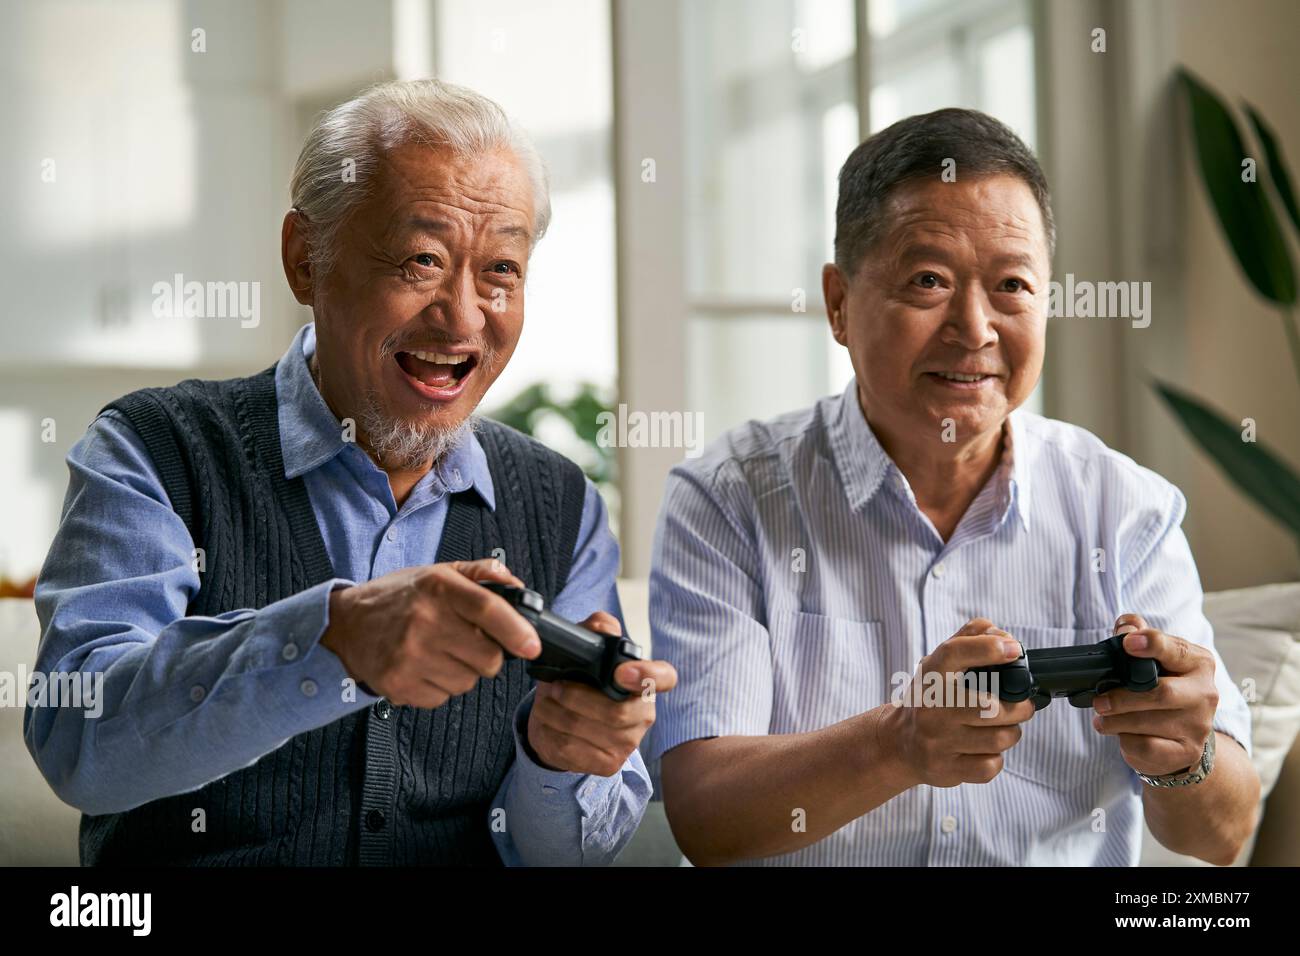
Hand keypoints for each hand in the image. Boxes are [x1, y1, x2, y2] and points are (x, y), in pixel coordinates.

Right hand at [321, 559, 540, 707]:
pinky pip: (443, 698)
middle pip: (488, 658)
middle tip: (467, 643)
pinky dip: (440, 687)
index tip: (533, 646)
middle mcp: (424, 622)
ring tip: (439, 652)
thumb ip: (480, 573)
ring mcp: (409, 656)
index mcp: (438, 588)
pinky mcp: (398, 685)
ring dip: (463, 672)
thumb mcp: (437, 573)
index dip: (517, 630)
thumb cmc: (398, 597)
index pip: (488, 609)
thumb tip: (517, 586)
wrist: (345, 624)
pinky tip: (423, 667)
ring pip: (468, 682)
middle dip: (488, 655)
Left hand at [526, 611, 678, 775]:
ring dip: (555, 711)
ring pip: (584, 729)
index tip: (620, 673)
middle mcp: (644, 715)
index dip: (646, 676)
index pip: (664, 678)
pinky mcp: (607, 764)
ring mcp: (628, 744)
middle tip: (555, 686)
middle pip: (614, 712)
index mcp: (646, 684)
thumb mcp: (588, 649)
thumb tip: (602, 627)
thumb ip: (596, 628)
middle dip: (575, 696)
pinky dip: (549, 730)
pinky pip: (569, 748)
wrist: (565, 721)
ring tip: (547, 700)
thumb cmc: (582, 680)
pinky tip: (547, 720)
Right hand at [881, 618, 1036, 787]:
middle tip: (1021, 705)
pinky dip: (995, 758)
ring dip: (1010, 733)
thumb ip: (971, 638)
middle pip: (991, 706)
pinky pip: (990, 766)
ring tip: (1001, 727)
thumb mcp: (941, 662)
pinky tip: (983, 750)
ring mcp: (936, 741)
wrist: (899, 742)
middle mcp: (930, 707)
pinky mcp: (945, 769)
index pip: (954, 653)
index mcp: (931, 675)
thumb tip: (1007, 639)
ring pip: (998, 738)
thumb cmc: (931, 697)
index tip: (1013, 650)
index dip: (986, 648)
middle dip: (1020, 707)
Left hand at [1091, 613, 1216, 776]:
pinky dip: (1127, 740)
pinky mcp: (1187, 751)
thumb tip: (1126, 625)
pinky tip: (1121, 735)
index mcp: (1198, 662)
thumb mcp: (1155, 660)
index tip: (1128, 643)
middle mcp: (1205, 693)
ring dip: (1117, 721)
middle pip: (1161, 692)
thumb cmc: (1162, 690)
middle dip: (1122, 697)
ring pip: (1150, 722)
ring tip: (1102, 719)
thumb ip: (1137, 636)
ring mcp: (1199, 725)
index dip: (1151, 644)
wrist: (1182, 737)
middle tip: (1099, 701)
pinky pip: (1148, 746)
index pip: (1176, 650)